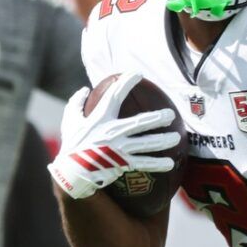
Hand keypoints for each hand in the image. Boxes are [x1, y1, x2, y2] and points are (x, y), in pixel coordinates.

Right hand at [49, 75, 182, 198]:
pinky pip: (144, 164)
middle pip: (141, 122)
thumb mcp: (70, 121)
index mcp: (100, 118)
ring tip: (177, 137)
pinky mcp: (123, 164)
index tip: (138, 74)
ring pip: (147, 144)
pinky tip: (170, 163)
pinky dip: (158, 164)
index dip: (127, 82)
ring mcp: (120, 149)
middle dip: (158, 117)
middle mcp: (112, 132)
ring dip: (164, 140)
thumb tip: (85, 89)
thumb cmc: (71, 145)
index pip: (115, 95)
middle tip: (171, 114)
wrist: (71, 173)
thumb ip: (77, 103)